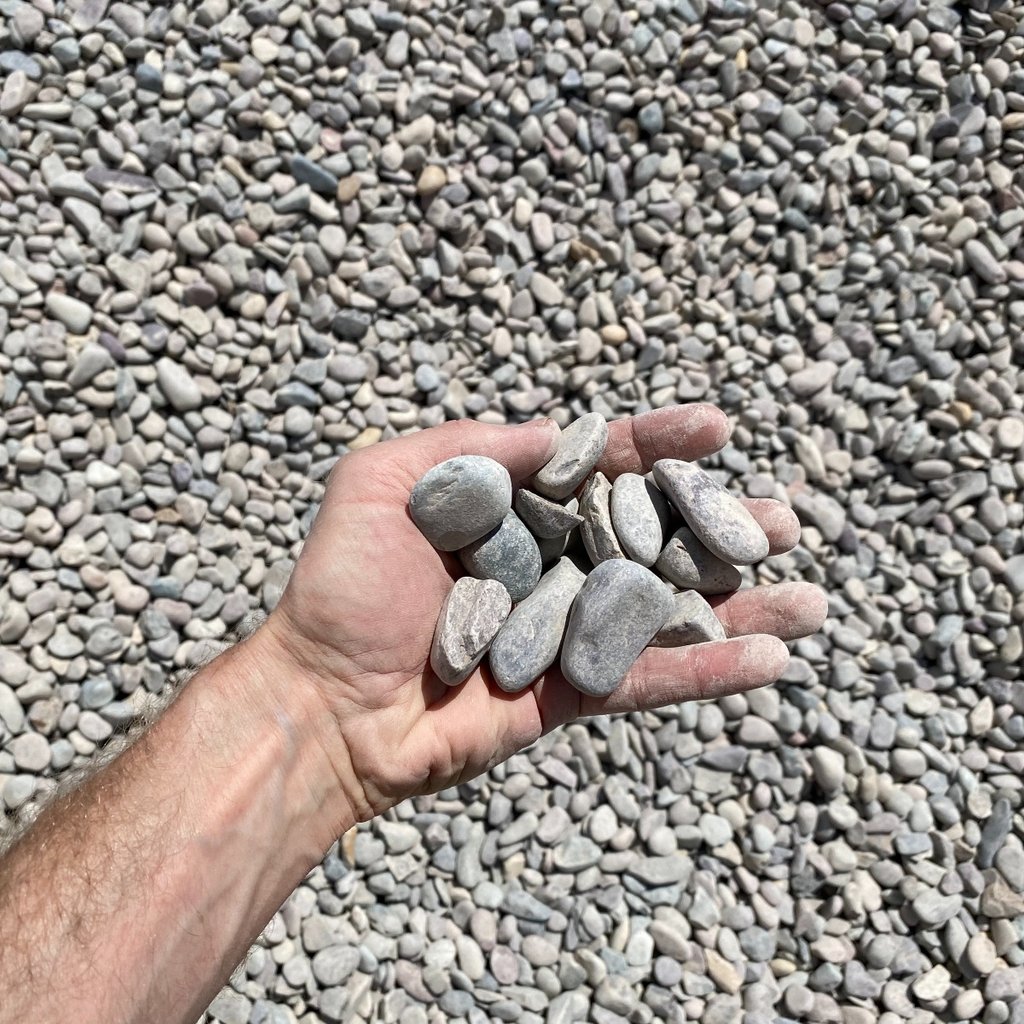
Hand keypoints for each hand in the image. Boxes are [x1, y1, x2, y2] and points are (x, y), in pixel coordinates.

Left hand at [264, 406, 825, 827]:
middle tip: (784, 518)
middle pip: (651, 538)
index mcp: (514, 511)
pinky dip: (710, 672)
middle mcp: (549, 566)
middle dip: (720, 526)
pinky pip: (649, 680)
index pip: (600, 468)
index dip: (658, 444)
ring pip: (666, 611)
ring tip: (812, 597)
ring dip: (741, 604)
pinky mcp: (570, 694)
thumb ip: (473, 447)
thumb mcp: (383, 481)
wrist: (322, 700)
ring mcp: (564, 632)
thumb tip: (563, 433)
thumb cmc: (343, 585)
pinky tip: (775, 661)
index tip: (717, 426)